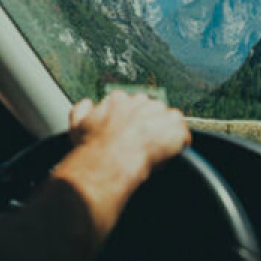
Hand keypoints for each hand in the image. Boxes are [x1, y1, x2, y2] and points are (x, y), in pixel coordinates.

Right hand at [51, 91, 190, 241]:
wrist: (109, 161)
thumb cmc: (93, 147)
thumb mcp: (76, 125)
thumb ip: (81, 109)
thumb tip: (87, 104)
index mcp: (118, 99)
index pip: (130, 103)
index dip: (130, 119)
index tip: (128, 131)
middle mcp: (140, 102)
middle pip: (150, 108)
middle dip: (148, 123)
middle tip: (142, 142)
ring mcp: (159, 113)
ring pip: (168, 118)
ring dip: (164, 131)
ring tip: (155, 149)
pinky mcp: (174, 128)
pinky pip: (183, 133)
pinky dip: (180, 143)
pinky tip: (170, 153)